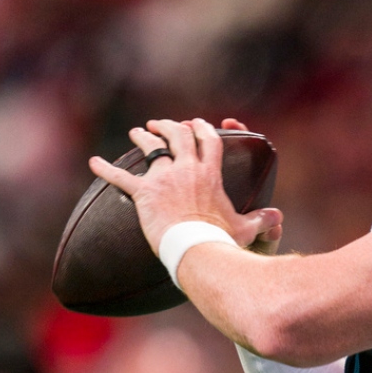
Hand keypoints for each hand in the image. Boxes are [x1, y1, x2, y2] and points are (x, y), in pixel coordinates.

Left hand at [89, 118, 282, 255]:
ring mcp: (163, 179)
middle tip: (161, 124)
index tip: (196, 124)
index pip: (207, 141)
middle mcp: (186, 169)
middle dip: (169, 126)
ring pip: (150, 149)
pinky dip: (105, 169)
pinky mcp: (143, 194)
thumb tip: (278, 216)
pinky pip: (120, 178)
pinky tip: (93, 162)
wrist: (195, 248)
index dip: (201, 129)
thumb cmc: (220, 240)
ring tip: (136, 132)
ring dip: (143, 137)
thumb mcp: (245, 229)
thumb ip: (261, 220)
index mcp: (209, 174)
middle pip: (177, 137)